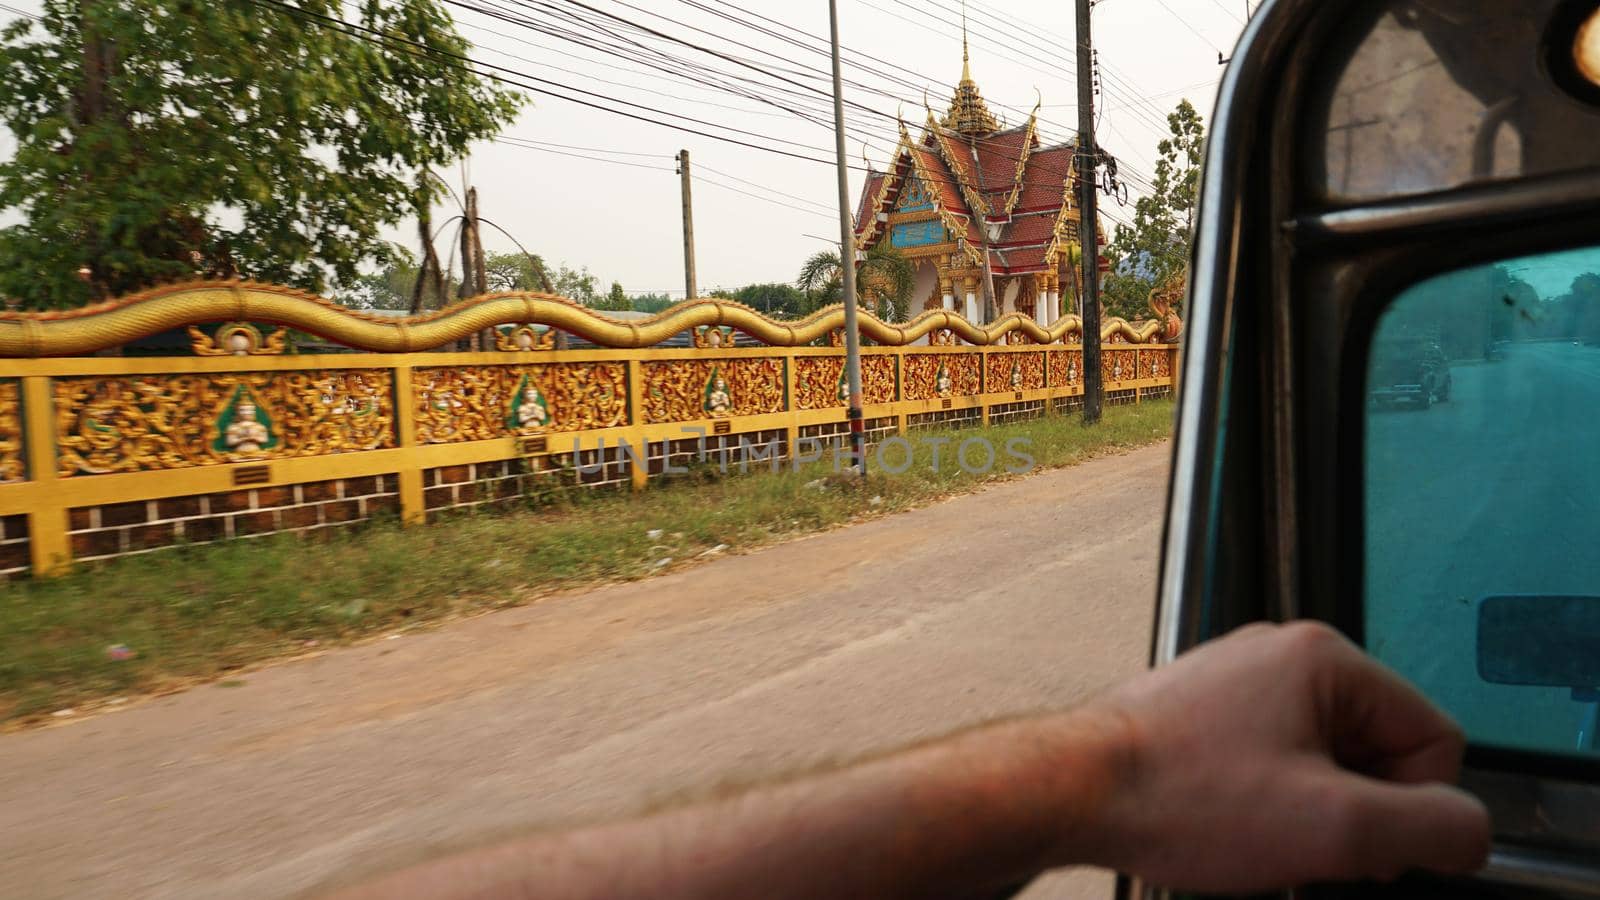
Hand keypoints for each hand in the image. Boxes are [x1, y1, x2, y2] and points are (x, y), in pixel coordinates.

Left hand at [1081, 621, 1490, 890]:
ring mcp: (1237, 683)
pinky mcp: (1204, 715)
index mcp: (1323, 660)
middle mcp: (1280, 656)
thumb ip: (1431, 828)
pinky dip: (1264, 806)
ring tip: (1253, 833)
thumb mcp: (1335, 828)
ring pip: (1324, 763)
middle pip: (1378, 750)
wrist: (1071, 794)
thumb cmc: (1178, 796)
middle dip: (1353, 810)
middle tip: (1298, 839)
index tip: (1353, 837)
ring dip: (1308, 814)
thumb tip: (1465, 830)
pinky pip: (1273, 765)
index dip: (1407, 807)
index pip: (1434, 738)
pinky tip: (1227, 825)